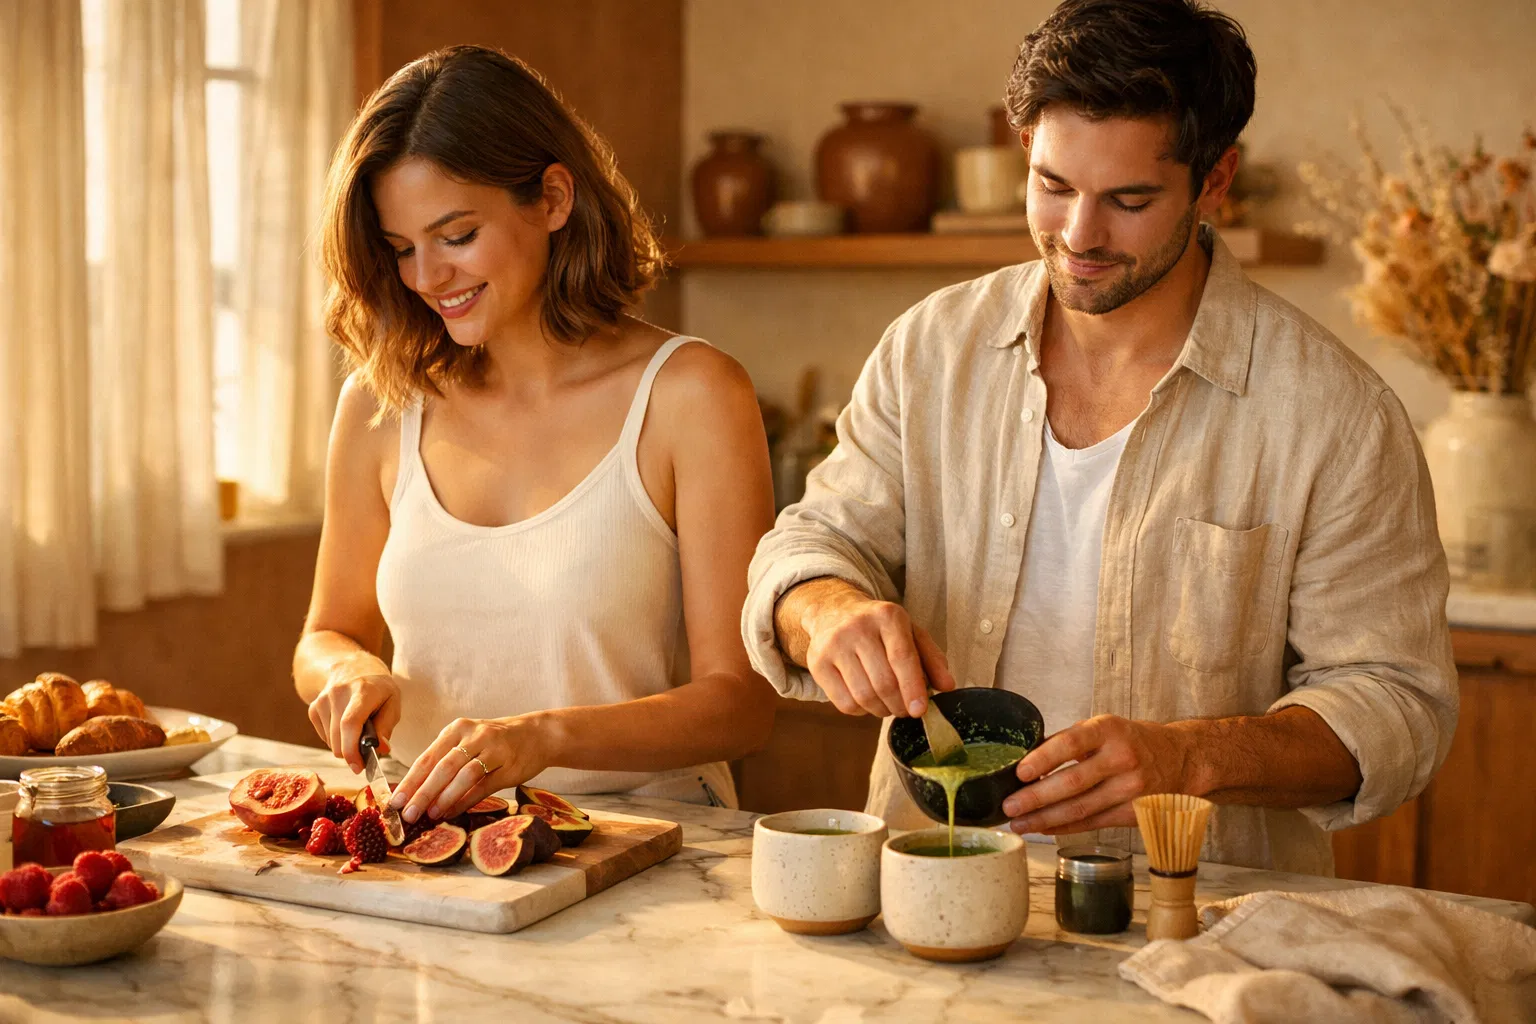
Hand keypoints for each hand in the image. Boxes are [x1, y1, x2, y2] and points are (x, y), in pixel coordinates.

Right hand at [307, 673, 400, 772]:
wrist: (351, 666)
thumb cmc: (378, 687)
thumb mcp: (393, 701)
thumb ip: (387, 726)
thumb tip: (380, 749)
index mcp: (362, 691)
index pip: (350, 723)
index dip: (352, 749)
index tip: (359, 767)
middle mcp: (338, 694)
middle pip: (338, 739)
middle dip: (353, 754)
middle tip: (367, 752)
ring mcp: (322, 700)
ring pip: (331, 742)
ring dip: (345, 745)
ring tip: (359, 730)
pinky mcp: (313, 708)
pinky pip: (324, 737)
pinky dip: (336, 739)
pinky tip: (345, 725)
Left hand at [389, 715, 559, 824]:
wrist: (537, 735)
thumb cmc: (495, 742)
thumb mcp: (467, 742)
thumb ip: (445, 762)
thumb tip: (416, 793)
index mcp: (457, 729)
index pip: (427, 757)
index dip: (409, 781)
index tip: (394, 802)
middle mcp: (474, 735)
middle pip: (442, 767)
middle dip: (422, 792)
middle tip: (408, 814)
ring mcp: (493, 749)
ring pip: (463, 776)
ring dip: (444, 798)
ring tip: (430, 815)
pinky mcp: (508, 766)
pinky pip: (483, 786)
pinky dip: (465, 801)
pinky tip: (452, 813)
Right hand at [800, 585, 956, 717]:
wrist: (834, 612)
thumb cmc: (880, 629)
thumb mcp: (910, 633)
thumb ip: (932, 659)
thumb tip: (947, 687)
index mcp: (887, 615)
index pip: (902, 657)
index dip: (913, 688)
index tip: (920, 710)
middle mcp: (857, 626)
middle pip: (883, 682)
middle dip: (899, 705)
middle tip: (906, 710)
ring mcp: (833, 644)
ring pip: (864, 696)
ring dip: (882, 711)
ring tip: (889, 706)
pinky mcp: (817, 662)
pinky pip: (844, 703)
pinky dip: (862, 711)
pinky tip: (867, 701)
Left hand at [1001, 715, 1195, 833]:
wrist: (1179, 759)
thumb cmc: (1131, 741)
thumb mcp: (1103, 728)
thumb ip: (1068, 742)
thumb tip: (1026, 762)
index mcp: (1109, 731)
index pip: (1070, 744)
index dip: (1042, 759)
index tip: (1019, 772)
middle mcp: (1122, 759)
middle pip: (1073, 783)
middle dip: (1036, 798)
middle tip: (1009, 807)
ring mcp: (1131, 789)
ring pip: (1081, 809)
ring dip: (1045, 819)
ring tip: (1019, 824)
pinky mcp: (1134, 813)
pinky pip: (1092, 823)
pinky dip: (1064, 827)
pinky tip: (1044, 828)